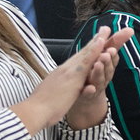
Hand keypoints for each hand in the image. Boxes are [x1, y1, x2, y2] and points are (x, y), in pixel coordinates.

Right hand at [12, 27, 134, 134]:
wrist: (33, 111)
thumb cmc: (40, 105)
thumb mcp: (51, 92)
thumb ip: (57, 86)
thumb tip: (56, 85)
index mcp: (62, 73)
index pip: (78, 59)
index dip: (88, 48)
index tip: (97, 39)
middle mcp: (66, 69)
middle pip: (83, 52)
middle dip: (95, 40)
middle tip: (105, 28)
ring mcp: (69, 72)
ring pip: (85, 55)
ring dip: (96, 43)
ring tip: (105, 32)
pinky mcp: (72, 79)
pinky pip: (86, 63)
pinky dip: (94, 52)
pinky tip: (101, 45)